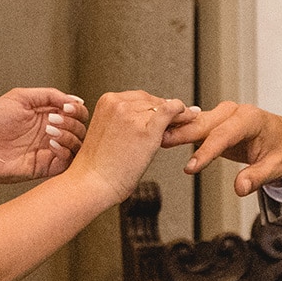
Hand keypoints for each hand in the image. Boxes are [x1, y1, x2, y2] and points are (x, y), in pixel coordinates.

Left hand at [0, 88, 89, 186]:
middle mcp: (52, 133)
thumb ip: (49, 95)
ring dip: (69, 134)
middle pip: (81, 128)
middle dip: (72, 121)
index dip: (77, 108)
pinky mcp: (47, 166)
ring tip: (49, 131)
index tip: (66, 107)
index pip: (76, 112)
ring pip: (78, 144)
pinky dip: (65, 150)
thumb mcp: (20, 97)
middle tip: (53, 120)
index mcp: (48, 115)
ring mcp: (50, 150)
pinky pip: (68, 161)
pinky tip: (50, 143)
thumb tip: (75, 99)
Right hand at [69, 91, 188, 204]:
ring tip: (188, 118)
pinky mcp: (146, 130)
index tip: (164, 111)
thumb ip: (122, 121)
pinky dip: (182, 112)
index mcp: (107, 102)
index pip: (138, 97)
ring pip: (162, 106)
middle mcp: (119, 104)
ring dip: (176, 112)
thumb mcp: (106, 133)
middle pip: (151, 100)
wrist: (91, 183)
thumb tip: (145, 120)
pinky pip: (170, 112)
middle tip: (180, 115)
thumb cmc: (97, 166)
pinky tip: (190, 115)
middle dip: (164, 108)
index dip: (153, 105)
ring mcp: (133, 115)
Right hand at [162, 101, 281, 196]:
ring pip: (196, 121)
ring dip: (176, 129)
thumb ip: (257, 177)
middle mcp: (234, 112)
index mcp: (251, 119)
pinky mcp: (215, 122)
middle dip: (183, 133)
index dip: (207, 151)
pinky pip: (195, 124)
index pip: (225, 135)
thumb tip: (240, 188)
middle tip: (161, 142)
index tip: (192, 167)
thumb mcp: (276, 167)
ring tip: (155, 138)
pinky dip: (179, 130)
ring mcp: (223, 115)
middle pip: (205, 123)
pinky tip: (162, 136)